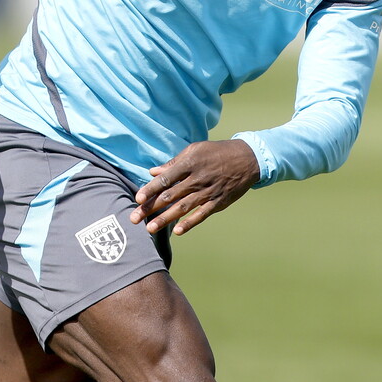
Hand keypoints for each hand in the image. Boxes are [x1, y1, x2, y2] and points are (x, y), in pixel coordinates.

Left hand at [130, 139, 260, 236]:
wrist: (247, 159)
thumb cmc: (217, 153)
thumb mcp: (195, 150)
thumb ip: (174, 163)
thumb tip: (152, 172)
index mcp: (190, 163)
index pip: (166, 178)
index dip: (151, 189)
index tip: (138, 198)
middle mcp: (198, 178)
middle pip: (170, 195)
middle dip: (151, 208)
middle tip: (134, 218)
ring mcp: (208, 191)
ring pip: (183, 207)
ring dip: (165, 219)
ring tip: (150, 229)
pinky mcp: (218, 202)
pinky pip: (202, 214)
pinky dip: (190, 223)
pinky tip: (178, 231)